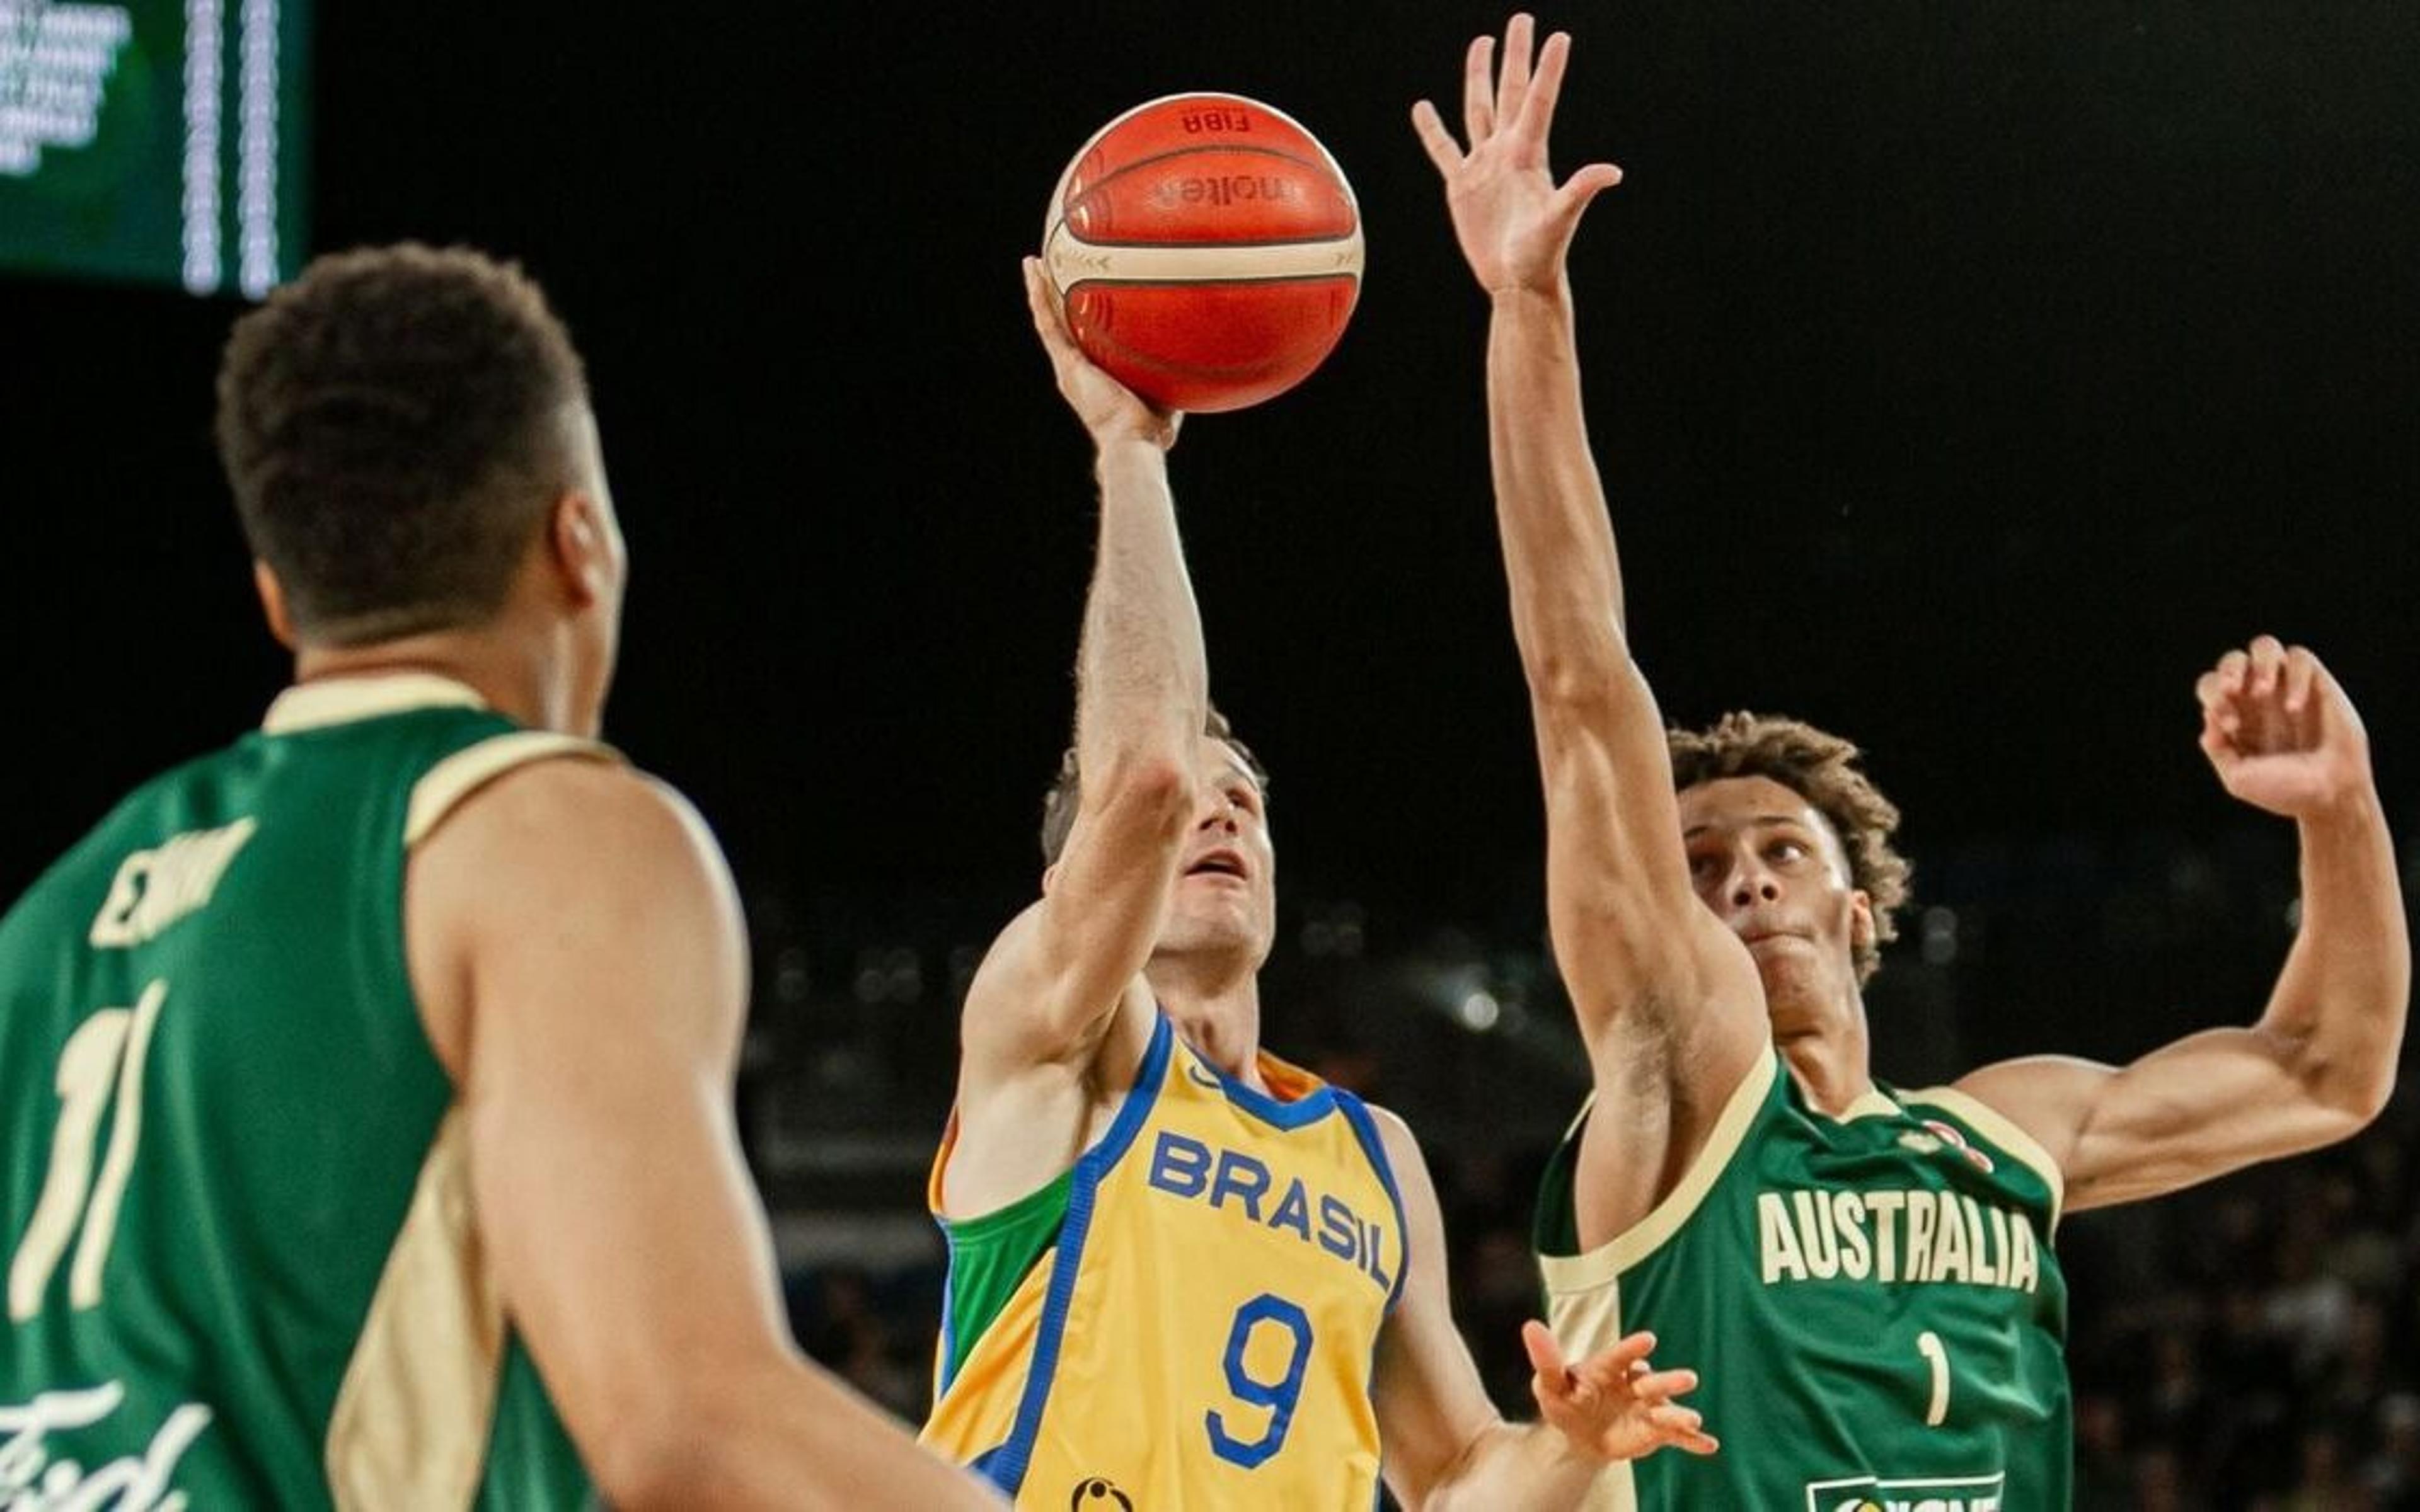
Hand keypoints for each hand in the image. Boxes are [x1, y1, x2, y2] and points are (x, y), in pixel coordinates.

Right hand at [1022, 257, 1179, 450]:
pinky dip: (1040, 297)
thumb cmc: (1152, 429)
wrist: (1133, 441)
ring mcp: (1069, 367)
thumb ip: (1170, 371)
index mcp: (1093, 377)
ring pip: (1048, 320)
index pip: (1081, 339)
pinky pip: (1049, 324)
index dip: (1077, 317)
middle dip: (1054, 298)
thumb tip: (1195, 351)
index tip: (1079, 293)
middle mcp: (1075, 370)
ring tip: (1033, 263)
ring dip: (1039, 290)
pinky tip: (1035, 273)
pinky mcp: (1068, 364)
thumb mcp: (1164, 391)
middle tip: (1048, 269)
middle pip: (1060, 325)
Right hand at [1412, 14, 1622, 296]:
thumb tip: (1612, 172)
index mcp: (1529, 155)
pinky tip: (1423, 107)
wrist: (1518, 281)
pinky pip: (1444, 149)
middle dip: (1515, 56)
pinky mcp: (1462, 185)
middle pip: (1509, 93)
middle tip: (1521, 19)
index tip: (1558, 36)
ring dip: (1479, 76)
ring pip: (1478, 110)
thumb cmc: (1542, 255)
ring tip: (1482, 43)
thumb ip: (1579, 192)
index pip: (1538, 102)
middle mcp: (1508, 153)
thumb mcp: (1560, 221)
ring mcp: (1484, 166)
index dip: (1548, 69)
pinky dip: (1432, 129)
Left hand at [1523, 1321, 1717, 1463]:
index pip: (1621, 1356)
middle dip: (1668, 1380)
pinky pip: (1676, 1435)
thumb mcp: (1550, 1385)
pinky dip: (1693, 1440)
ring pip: (1667, 1408)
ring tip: (1692, 1420)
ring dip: (1680, 1413)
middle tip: (1688, 1379)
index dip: (1633, 1349)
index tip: (1648, 1339)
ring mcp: (1648, 1406)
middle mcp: (1634, 1382)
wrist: (1579, 1434)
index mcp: (1609, 1366)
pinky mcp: (1656, 1429)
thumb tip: (1530, 1326)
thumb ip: (1546, 1360)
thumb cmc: (1565, 1401)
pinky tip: (1709, 1445)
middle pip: (1652, 1380)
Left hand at [2195, 636, 2373, 820]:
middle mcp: (2258, 697)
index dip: (2213, 696)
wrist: (2329, 797)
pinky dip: (2294, 676)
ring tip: (2263, 691)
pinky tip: (2294, 708)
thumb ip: (2218, 749)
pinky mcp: (2318, 684)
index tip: (2231, 725)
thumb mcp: (2239, 778)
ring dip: (2259, 663)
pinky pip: (2301, 658)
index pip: (2212, 686)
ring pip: (2265, 646)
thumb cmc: (2284, 790)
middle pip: (2233, 660)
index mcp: (2235, 713)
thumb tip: (2209, 720)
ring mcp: (2287, 687)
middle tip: (2233, 690)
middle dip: (2229, 669)